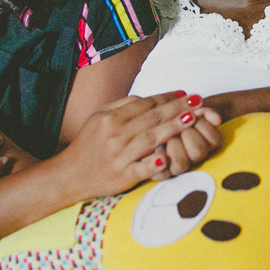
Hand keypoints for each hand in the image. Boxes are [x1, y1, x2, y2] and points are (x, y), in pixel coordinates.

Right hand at [58, 92, 218, 197]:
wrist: (69, 175)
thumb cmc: (88, 144)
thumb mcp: (99, 117)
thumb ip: (122, 106)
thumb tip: (147, 98)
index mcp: (111, 118)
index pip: (145, 104)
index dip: (167, 97)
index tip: (186, 93)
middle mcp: (116, 134)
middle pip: (152, 118)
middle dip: (178, 108)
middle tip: (199, 101)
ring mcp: (120, 156)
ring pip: (151, 139)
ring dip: (174, 128)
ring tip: (193, 119)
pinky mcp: (122, 176)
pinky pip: (140, 169)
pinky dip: (153, 164)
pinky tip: (166, 159)